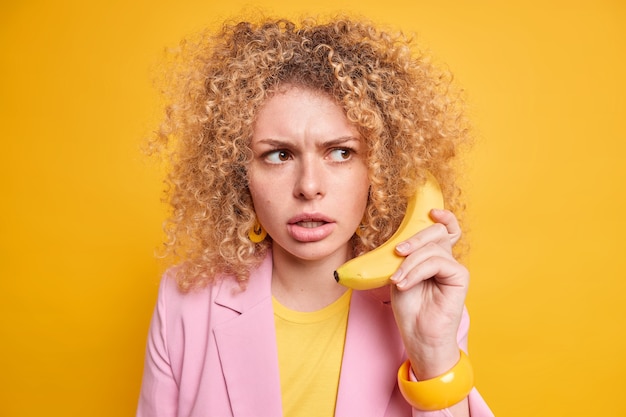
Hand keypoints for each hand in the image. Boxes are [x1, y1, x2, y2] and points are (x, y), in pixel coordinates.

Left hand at [389, 209, 468, 379]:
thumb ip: (406, 256)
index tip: (432, 211)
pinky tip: (406, 284)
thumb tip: (403, 240)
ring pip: (433, 248)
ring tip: (398, 281)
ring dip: (410, 263)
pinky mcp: (460, 276)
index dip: (443, 217)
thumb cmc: (410, 307)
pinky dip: (417, 271)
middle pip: (437, 232)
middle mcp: (447, 258)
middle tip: (397, 252)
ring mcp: (455, 267)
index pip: (444, 229)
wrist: (419, 334)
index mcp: (434, 256)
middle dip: (415, 238)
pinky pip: (437, 262)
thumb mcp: (401, 274)